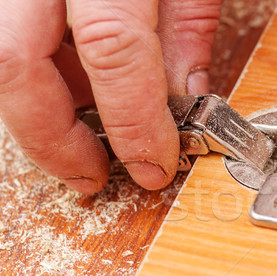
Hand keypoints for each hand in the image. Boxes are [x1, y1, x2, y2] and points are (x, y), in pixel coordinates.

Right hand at [0, 0, 221, 193]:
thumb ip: (186, 26)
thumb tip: (183, 98)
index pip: (112, 50)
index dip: (133, 121)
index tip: (153, 165)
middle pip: (15, 59)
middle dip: (50, 136)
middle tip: (89, 174)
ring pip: (7, 53)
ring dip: (48, 105)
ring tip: (91, 131)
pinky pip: (12, 35)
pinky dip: (45, 71)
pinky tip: (77, 85)